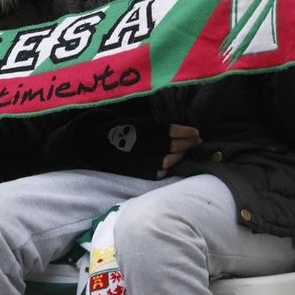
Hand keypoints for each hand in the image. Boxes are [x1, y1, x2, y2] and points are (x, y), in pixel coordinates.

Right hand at [73, 118, 199, 179]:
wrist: (96, 145)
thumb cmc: (118, 129)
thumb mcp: (135, 121)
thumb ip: (154, 127)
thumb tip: (178, 130)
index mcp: (144, 129)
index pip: (171, 131)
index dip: (186, 132)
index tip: (196, 132)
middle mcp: (145, 145)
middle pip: (173, 146)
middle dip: (188, 144)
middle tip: (198, 141)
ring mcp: (143, 160)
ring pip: (169, 160)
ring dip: (181, 155)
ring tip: (187, 151)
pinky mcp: (140, 172)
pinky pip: (160, 172)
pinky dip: (169, 167)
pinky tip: (173, 162)